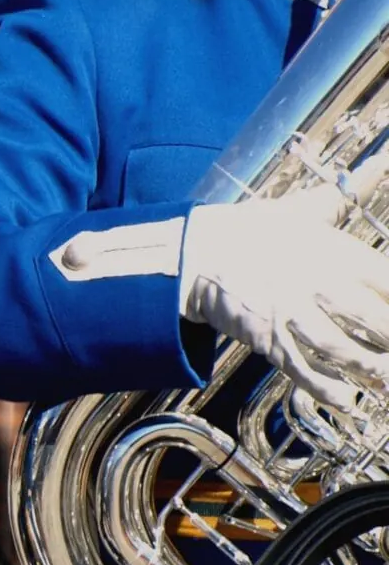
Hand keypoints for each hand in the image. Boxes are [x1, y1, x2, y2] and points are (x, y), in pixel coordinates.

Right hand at [181, 189, 388, 404]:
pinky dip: (325, 387)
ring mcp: (291, 313)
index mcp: (332, 251)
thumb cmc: (249, 230)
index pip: (386, 280)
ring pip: (342, 347)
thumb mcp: (299, 208)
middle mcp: (316, 283)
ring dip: (369, 366)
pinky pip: (301, 368)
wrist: (195, 252)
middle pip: (373, 318)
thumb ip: (338, 199)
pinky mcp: (267, 337)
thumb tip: (372, 166)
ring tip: (384, 376)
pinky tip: (345, 398)